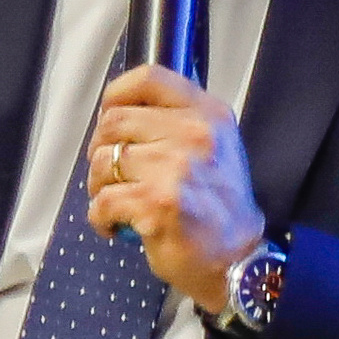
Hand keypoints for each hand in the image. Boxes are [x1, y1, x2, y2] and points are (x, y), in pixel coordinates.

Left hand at [85, 64, 268, 315]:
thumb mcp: (214, 148)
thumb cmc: (218, 207)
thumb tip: (118, 113)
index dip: (116, 95)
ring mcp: (177, 168)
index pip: (150, 77)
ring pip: (102, 161)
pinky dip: (100, 218)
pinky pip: (102, 200)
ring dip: (99, 187)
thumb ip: (176, 123)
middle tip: (114, 175)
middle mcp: (196, 134)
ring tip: (120, 203)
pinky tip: (117, 226)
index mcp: (209, 114)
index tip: (112, 120)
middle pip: (114, 121)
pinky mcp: (157, 202)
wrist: (240, 260)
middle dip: (102, 151)